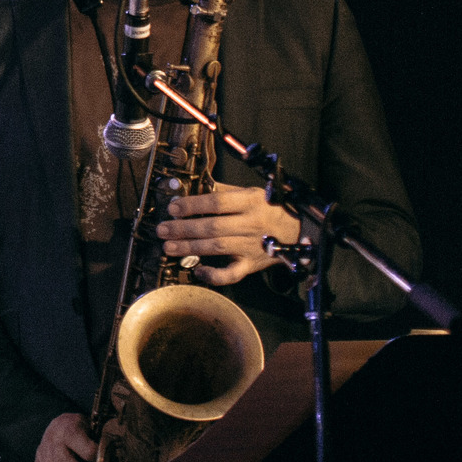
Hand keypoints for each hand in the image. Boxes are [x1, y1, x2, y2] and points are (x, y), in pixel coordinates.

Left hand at [159, 184, 298, 284]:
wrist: (298, 231)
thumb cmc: (270, 209)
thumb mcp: (251, 192)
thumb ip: (224, 191)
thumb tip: (196, 185)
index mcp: (250, 202)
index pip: (217, 203)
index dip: (193, 205)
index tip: (174, 208)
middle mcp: (251, 224)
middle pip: (213, 227)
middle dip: (184, 228)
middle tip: (163, 229)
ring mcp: (251, 246)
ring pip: (217, 248)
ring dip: (190, 248)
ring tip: (168, 246)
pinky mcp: (252, 265)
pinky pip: (232, 274)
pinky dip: (215, 275)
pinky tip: (198, 271)